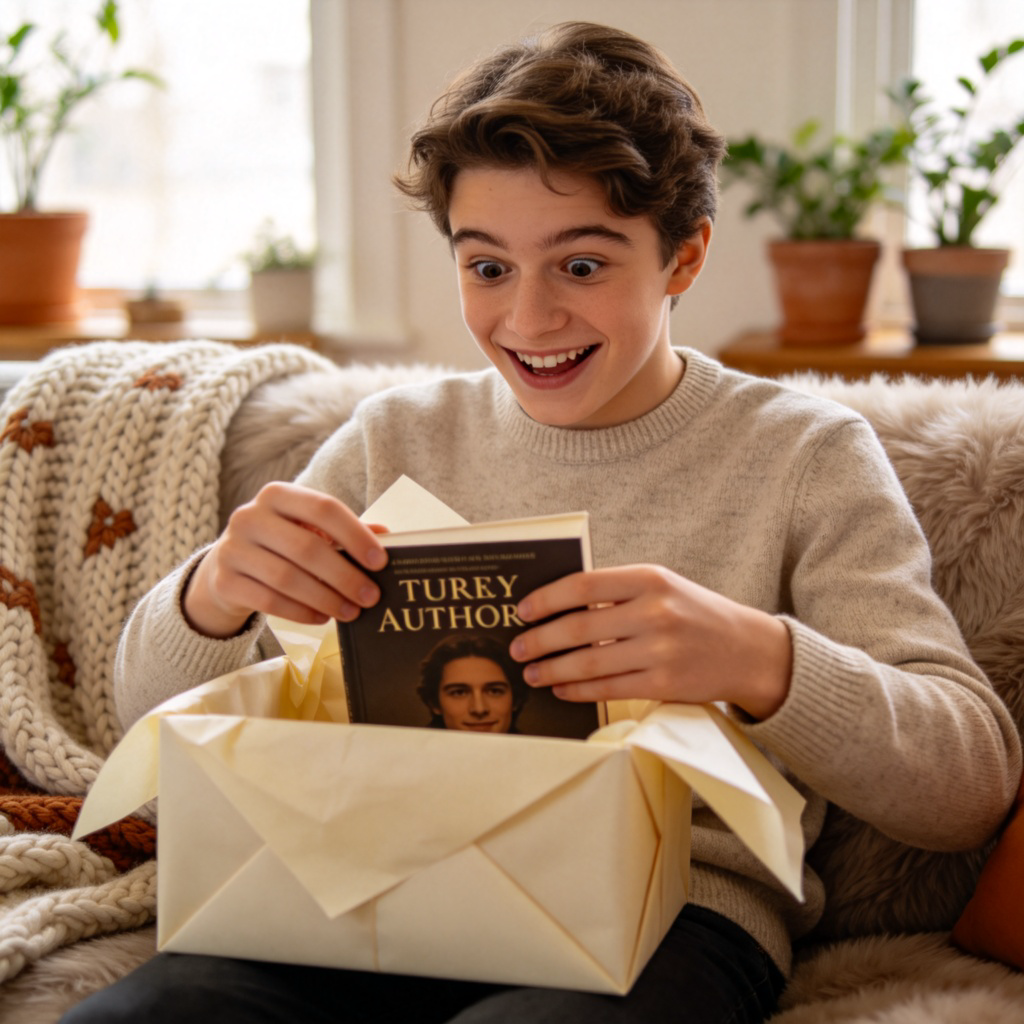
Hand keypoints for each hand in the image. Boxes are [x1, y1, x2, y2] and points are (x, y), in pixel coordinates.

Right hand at [183, 482, 387, 637]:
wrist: (227, 566)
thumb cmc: (280, 544)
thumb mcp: (307, 529)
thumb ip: (344, 530)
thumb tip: (386, 534)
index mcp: (277, 494)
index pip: (324, 508)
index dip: (355, 534)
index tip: (380, 562)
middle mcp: (249, 516)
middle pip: (307, 548)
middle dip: (344, 576)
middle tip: (371, 597)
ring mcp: (232, 549)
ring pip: (287, 578)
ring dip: (326, 598)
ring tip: (351, 612)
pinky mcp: (223, 581)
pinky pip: (269, 601)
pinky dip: (301, 612)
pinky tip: (323, 617)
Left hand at [509, 565, 791, 719]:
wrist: (748, 649)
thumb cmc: (695, 614)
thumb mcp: (662, 587)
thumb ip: (617, 592)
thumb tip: (557, 606)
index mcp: (649, 579)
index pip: (583, 585)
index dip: (546, 599)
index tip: (522, 610)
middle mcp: (654, 612)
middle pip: (579, 627)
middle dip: (540, 639)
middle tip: (516, 647)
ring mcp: (660, 650)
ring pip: (589, 662)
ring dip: (552, 669)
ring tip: (531, 672)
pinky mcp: (664, 684)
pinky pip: (608, 688)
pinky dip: (578, 690)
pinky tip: (561, 689)